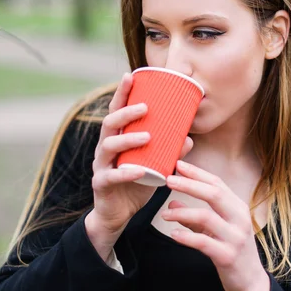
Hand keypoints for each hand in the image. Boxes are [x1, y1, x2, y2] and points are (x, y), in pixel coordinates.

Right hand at [86, 73, 192, 254]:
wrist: (117, 215)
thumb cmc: (136, 184)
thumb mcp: (154, 165)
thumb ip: (168, 152)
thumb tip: (189, 139)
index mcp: (116, 138)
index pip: (117, 111)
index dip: (121, 93)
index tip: (130, 75)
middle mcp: (105, 148)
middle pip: (110, 123)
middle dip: (126, 112)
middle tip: (145, 108)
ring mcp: (101, 165)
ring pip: (108, 146)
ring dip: (128, 139)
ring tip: (147, 137)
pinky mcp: (101, 184)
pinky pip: (111, 176)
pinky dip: (126, 173)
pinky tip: (140, 171)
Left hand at [162, 161, 269, 290]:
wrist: (251, 282)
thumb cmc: (232, 250)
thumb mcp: (216, 229)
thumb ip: (196, 217)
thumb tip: (173, 202)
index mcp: (237, 207)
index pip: (217, 183)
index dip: (197, 173)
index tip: (178, 164)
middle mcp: (239, 218)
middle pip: (213, 194)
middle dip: (189, 184)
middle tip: (168, 179)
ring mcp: (235, 237)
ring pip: (206, 217)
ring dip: (182, 213)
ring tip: (165, 213)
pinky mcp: (227, 256)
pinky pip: (204, 243)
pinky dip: (187, 237)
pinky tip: (173, 234)